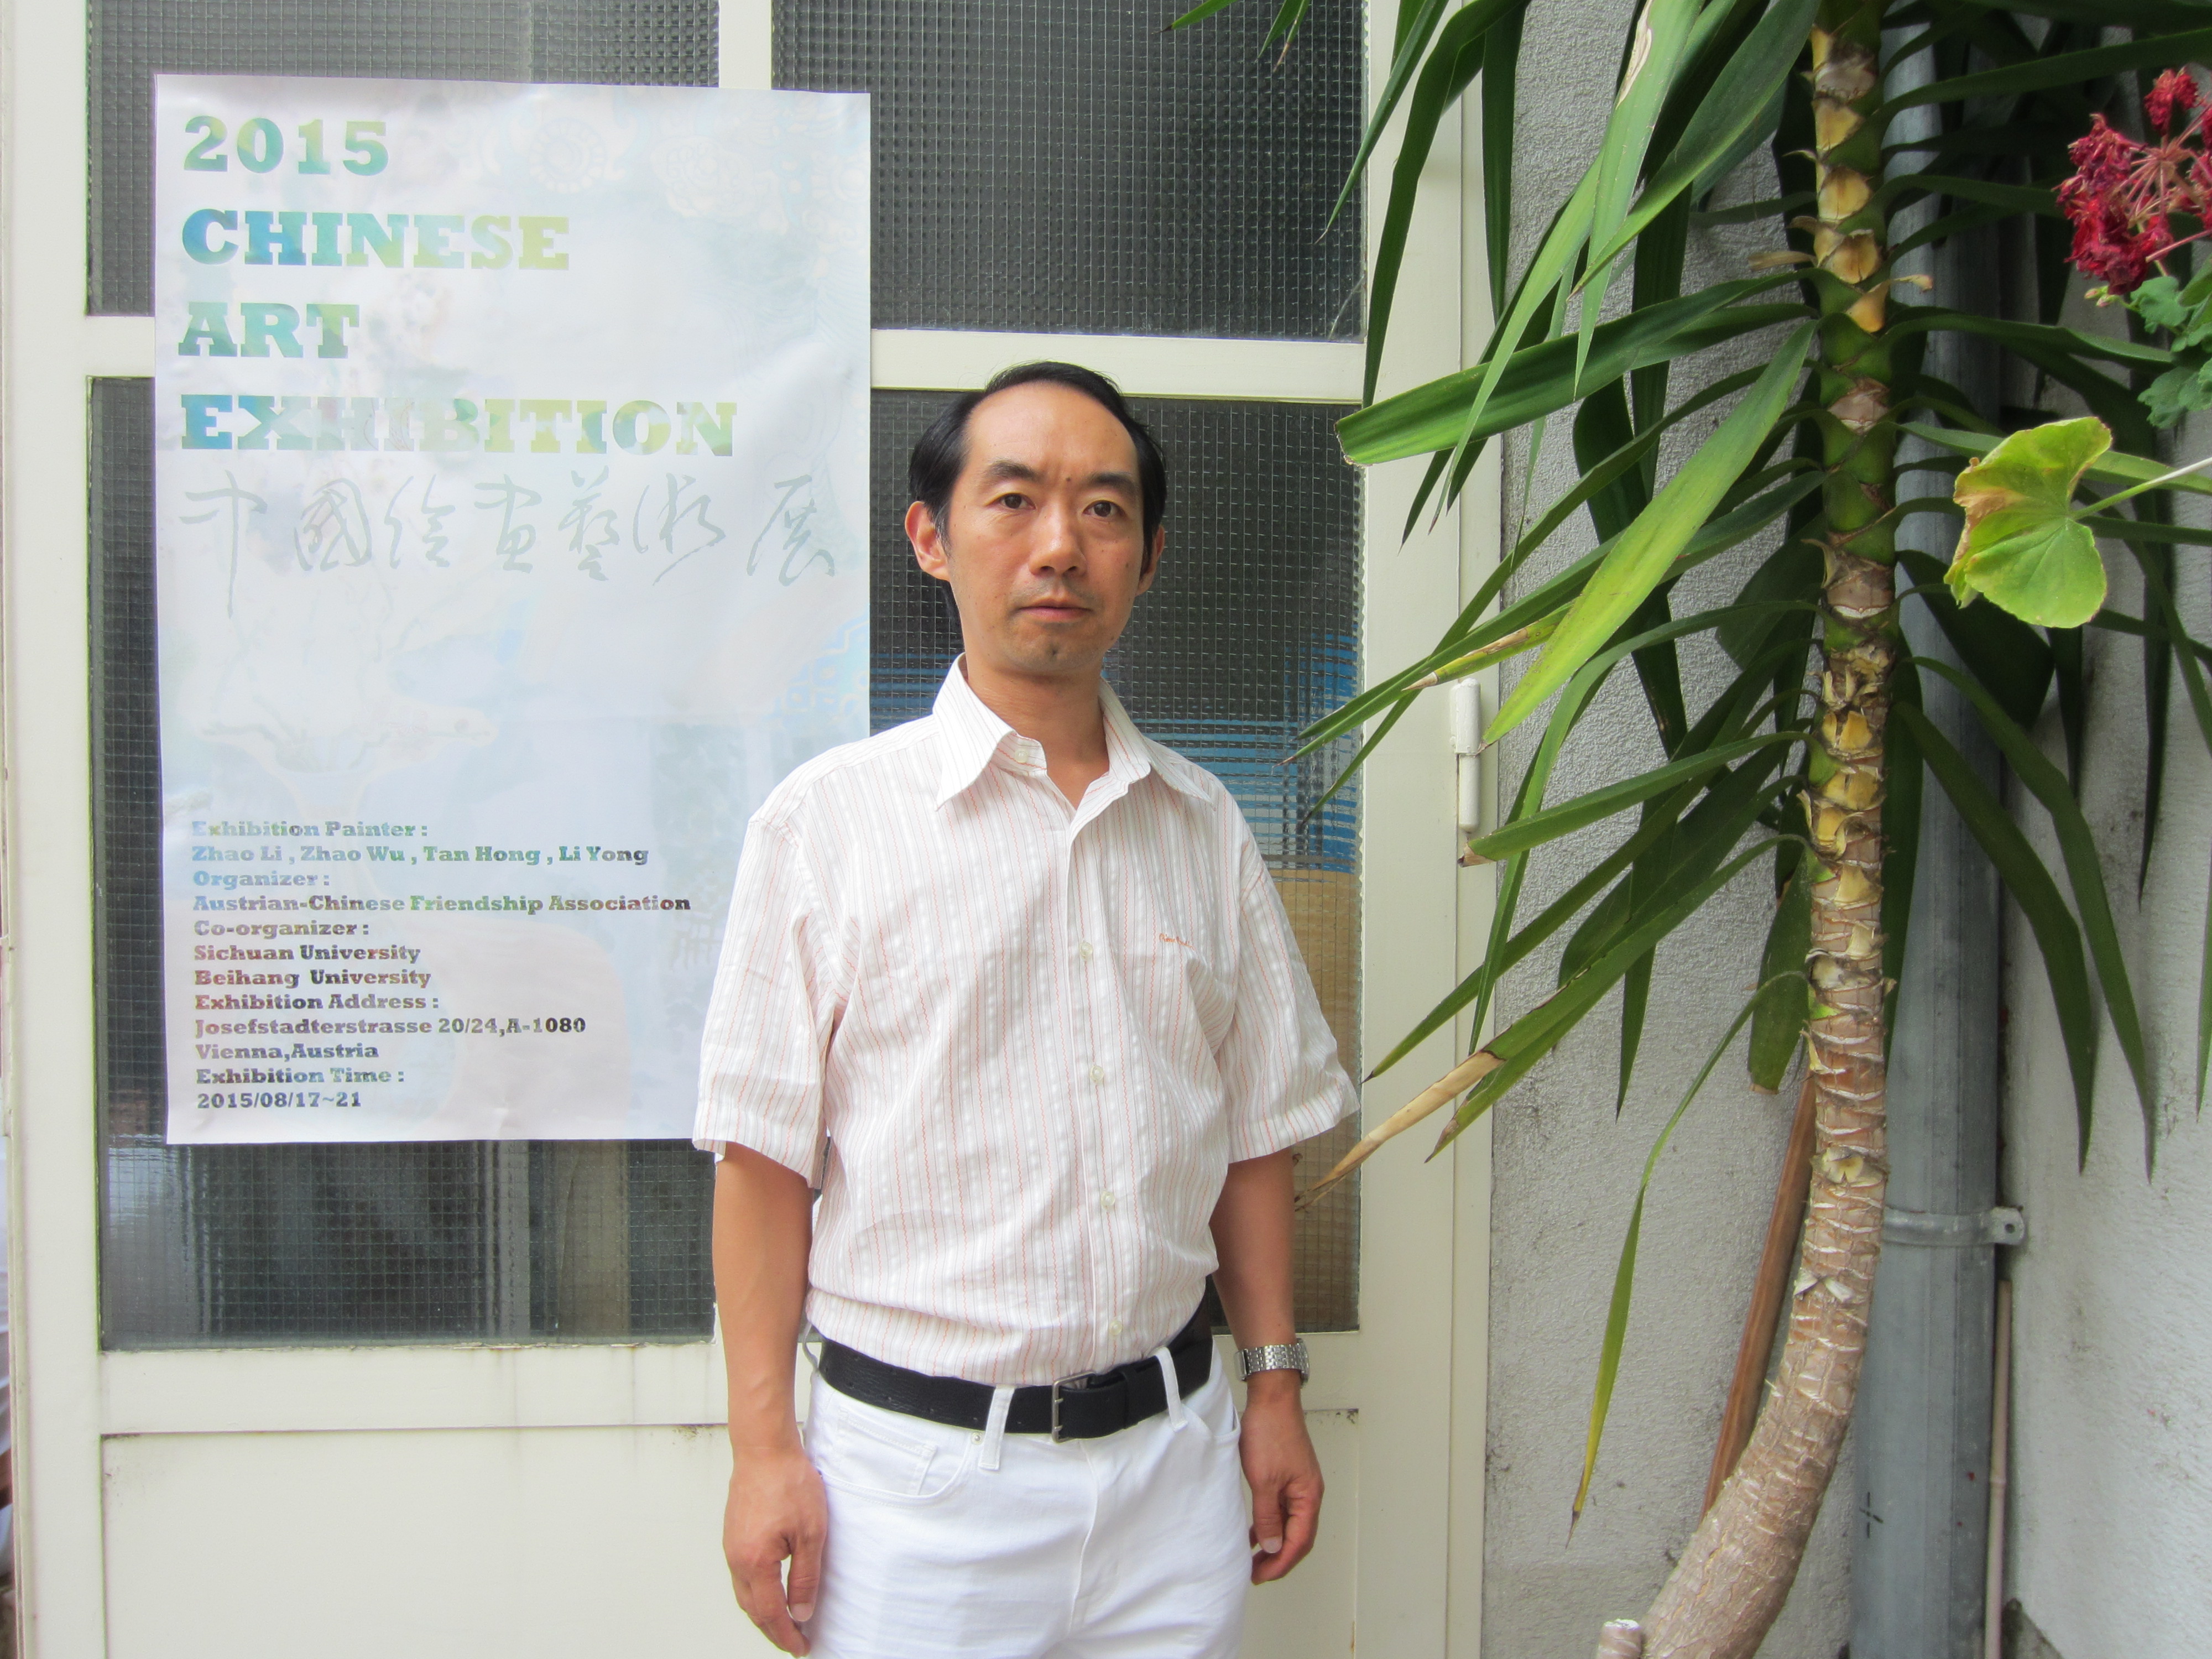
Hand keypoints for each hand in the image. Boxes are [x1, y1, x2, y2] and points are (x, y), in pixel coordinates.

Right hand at [724, 1440, 829, 1654]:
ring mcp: (731, 1546)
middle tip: (794, 1641)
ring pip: (744, 1593)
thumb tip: (801, 1612)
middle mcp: (737, 1559)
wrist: (764, 1448)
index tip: (801, 1648)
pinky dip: (755, 1592)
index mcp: (755, 1562)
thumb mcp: (811, 1533)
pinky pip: (741, 1575)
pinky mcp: (732, 1534)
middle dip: (773, 1630)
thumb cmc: (788, 1482)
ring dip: (763, 1613)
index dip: (786, 1635)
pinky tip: (769, 1590)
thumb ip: (805, 1577)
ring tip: (784, 1622)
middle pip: (752, 1609)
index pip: (770, 1613)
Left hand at [1238, 1374, 1322, 1582]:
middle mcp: (1308, 1493)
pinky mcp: (1288, 1475)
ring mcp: (1299, 1483)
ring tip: (1254, 1558)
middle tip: (1257, 1572)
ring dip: (1274, 1542)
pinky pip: (1282, 1509)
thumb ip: (1267, 1517)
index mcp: (1308, 1496)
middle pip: (1299, 1537)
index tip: (1261, 1575)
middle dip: (1279, 1558)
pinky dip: (1270, 1523)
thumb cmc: (1270, 1433)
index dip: (1281, 1563)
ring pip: (1290, 1523)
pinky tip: (1255, 1531)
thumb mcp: (1264, 1481)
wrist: (1271, 1398)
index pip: (1299, 1542)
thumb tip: (1272, 1547)